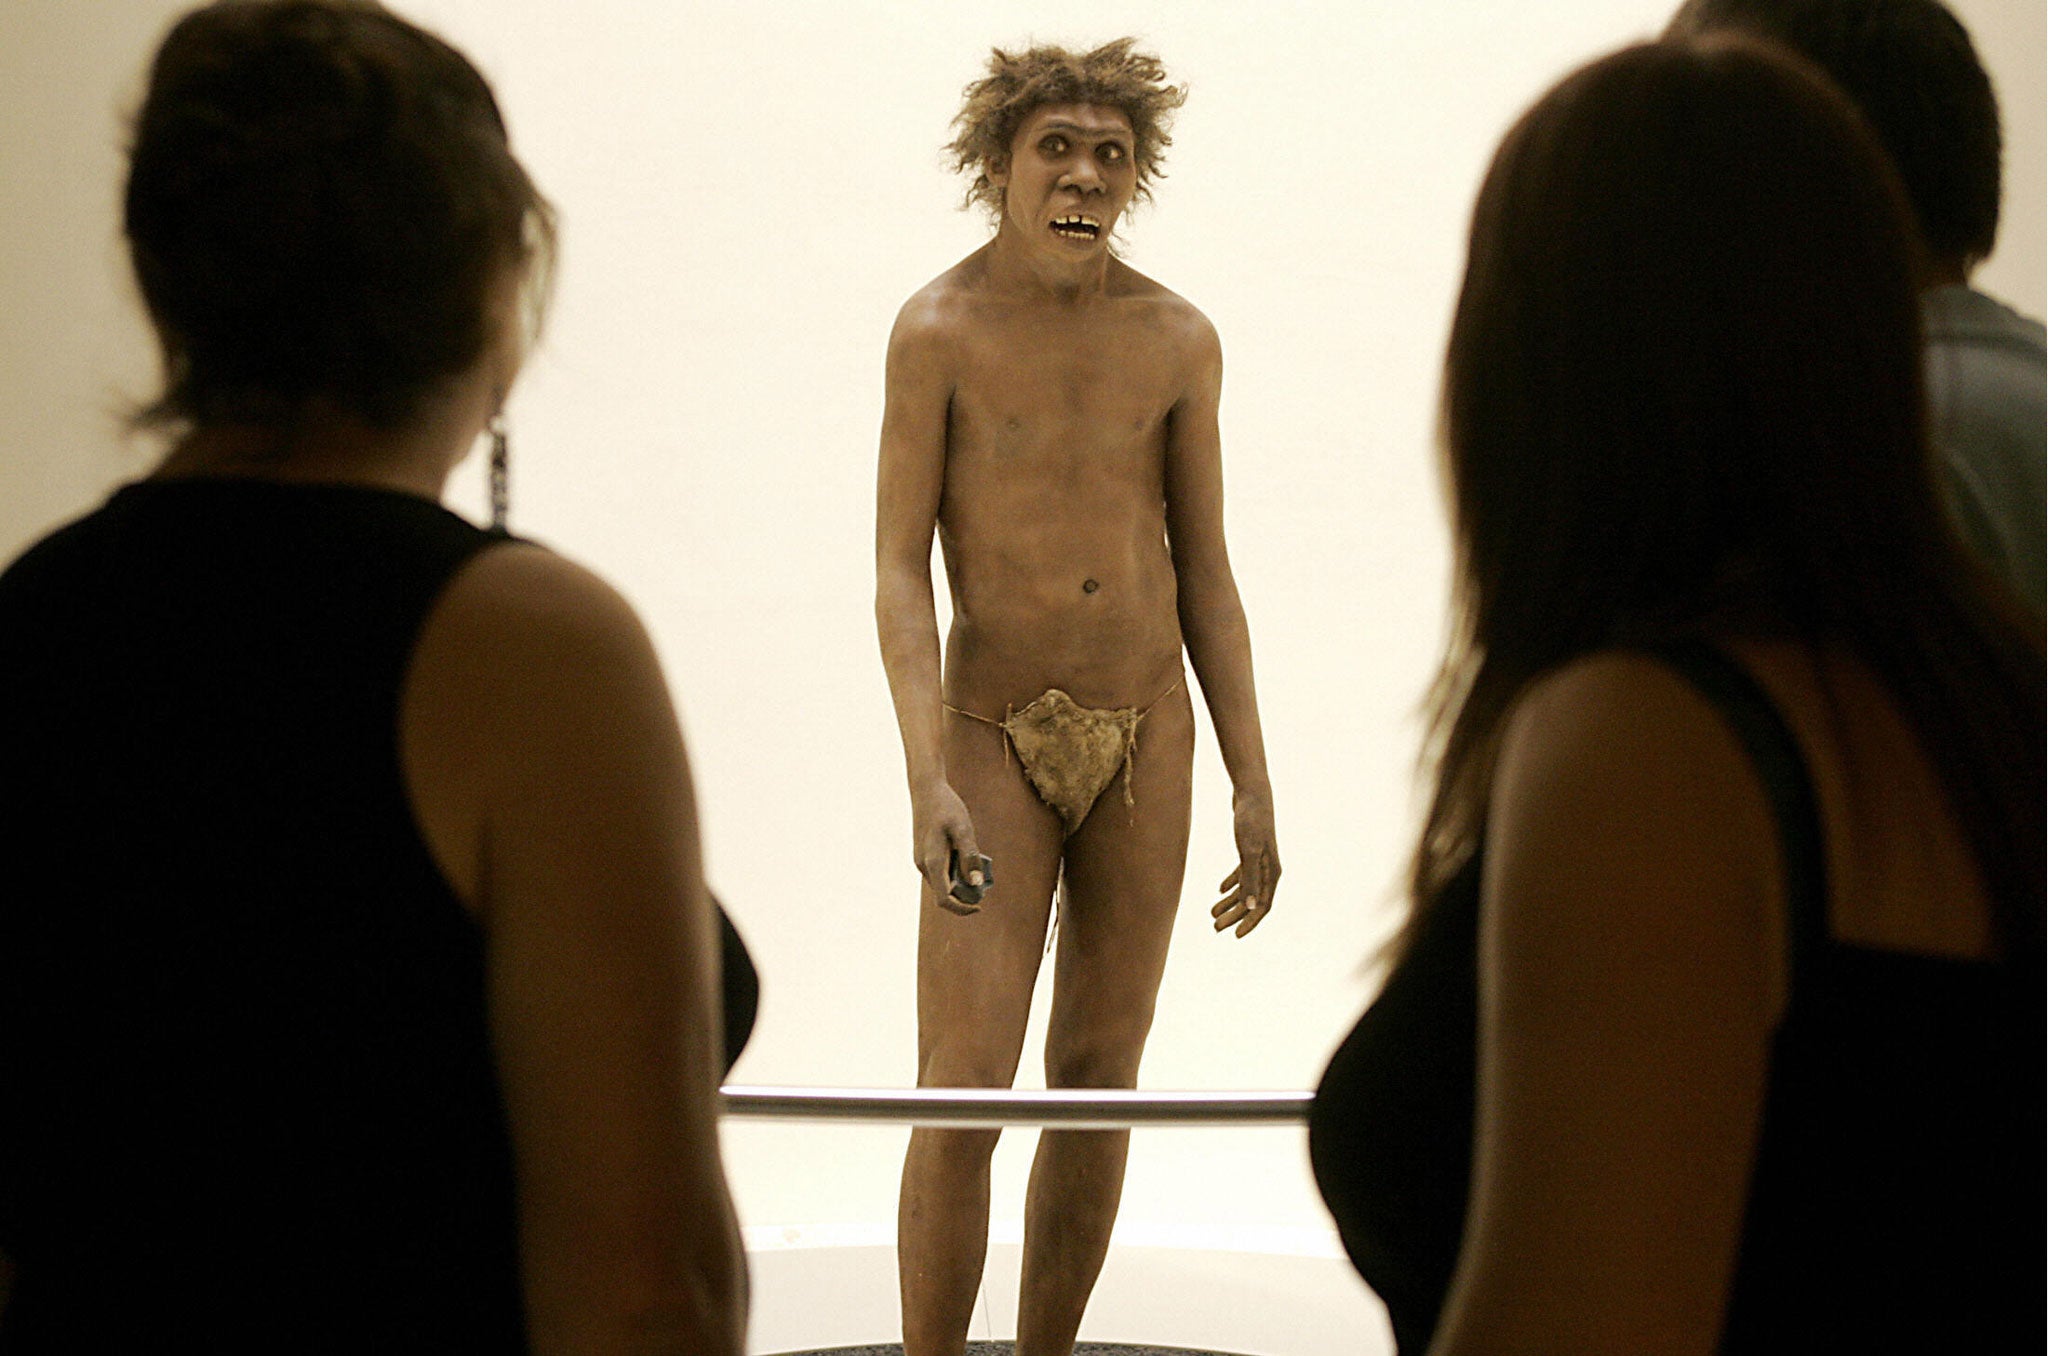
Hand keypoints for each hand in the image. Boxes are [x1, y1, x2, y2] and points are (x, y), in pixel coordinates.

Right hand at [912, 779, 986, 914]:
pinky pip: (940, 872)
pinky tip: (966, 858)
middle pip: (943, 893)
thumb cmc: (946, 807)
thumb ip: (970, 856)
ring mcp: (921, 860)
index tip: (980, 906)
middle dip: (964, 895)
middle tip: (985, 884)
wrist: (926, 789)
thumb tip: (976, 883)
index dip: (962, 908)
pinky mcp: (923, 854)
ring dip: (959, 883)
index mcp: (933, 862)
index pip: (944, 899)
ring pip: (941, 883)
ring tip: (978, 869)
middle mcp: (924, 865)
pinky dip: (954, 873)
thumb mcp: (963, 829)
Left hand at [1211, 787, 1278, 937]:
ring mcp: (1259, 859)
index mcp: (1271, 873)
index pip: (1262, 906)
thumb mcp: (1247, 851)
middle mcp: (1268, 869)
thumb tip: (1250, 907)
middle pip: (1252, 900)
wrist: (1252, 794)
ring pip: (1245, 888)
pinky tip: (1219, 890)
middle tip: (1215, 927)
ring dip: (1230, 903)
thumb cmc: (1251, 821)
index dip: (1249, 922)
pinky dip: (1231, 884)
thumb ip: (1249, 879)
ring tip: (1212, 913)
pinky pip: (1242, 873)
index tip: (1235, 936)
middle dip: (1234, 916)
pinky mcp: (1249, 849)